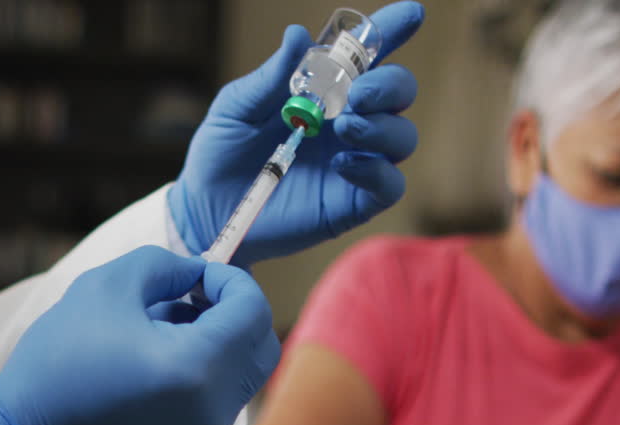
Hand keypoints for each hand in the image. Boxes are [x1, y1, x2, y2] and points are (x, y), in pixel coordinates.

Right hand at [0, 247, 280, 424]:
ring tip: (160, 330)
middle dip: (234, 313)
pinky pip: (218, 405)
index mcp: (196, 368)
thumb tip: (198, 272)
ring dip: (217, 344)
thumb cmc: (60, 359)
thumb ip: (167, 266)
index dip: (230, 280)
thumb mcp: (108, 285)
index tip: (197, 274)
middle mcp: (213, 411)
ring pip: (241, 376)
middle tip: (191, 297)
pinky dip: (203, 376)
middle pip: (261, 348)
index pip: (252, 311)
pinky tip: (154, 366)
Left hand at [168, 1, 423, 265]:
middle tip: (358, 93)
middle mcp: (349, 122)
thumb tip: (297, 35)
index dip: (392, 31)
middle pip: (399, 93)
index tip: (411, 14)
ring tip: (346, 128)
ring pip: (403, 137)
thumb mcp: (237, 108)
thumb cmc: (222, 153)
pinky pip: (390, 184)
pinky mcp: (354, 202)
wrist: (208, 209)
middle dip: (389, 85)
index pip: (367, 56)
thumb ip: (270, 77)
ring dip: (382, 127)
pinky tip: (343, 165)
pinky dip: (376, 170)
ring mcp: (356, 162)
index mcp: (325, 90)